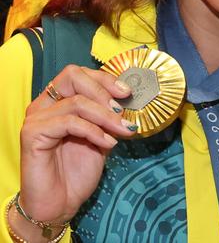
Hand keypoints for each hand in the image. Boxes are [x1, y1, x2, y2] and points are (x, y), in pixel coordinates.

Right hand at [13, 66, 136, 239]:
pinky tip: (107, 143)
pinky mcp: (32, 134)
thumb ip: (109, 118)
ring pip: (76, 101)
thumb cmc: (77, 171)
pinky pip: (69, 122)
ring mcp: (36, 118)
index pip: (78, 74)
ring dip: (105, 115)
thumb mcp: (101, 138)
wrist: (60, 204)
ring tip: (122, 131)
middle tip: (122, 110)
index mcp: (57, 101)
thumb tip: (127, 102)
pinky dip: (94, 130)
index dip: (105, 79)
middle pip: (72, 76)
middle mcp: (44, 105)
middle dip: (103, 90)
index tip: (127, 93)